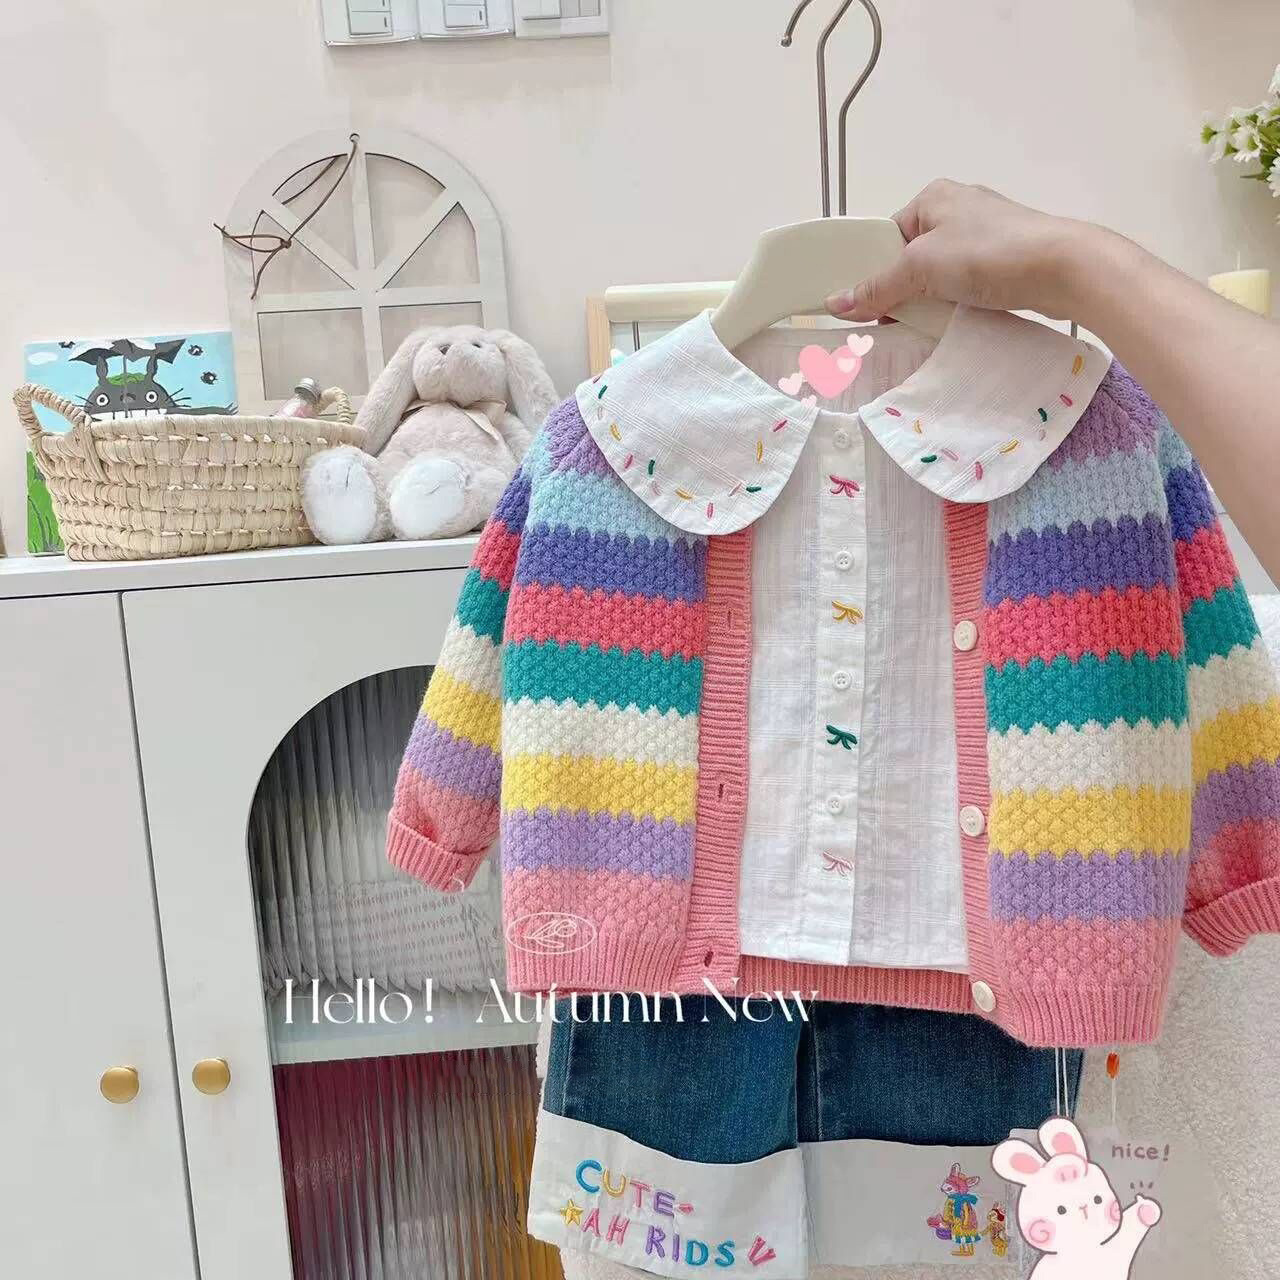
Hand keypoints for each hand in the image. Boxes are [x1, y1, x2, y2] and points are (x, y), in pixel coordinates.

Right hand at [825, 179, 1107, 323]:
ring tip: (920, 326)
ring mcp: (984, 234)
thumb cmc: (987, 253)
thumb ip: (877, 288)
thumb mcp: (920, 268)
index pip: (887, 236)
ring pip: (938, 275)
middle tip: (888, 323)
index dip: (872, 271)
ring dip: (927, 301)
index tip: (864, 305)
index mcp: (933, 197)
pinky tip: (951, 322)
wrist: (1061, 267)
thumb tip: (834, 304)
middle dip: (899, 291)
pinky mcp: (1005, 260)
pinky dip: (953, 304)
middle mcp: (957, 209)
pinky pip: (964, 284)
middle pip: (910, 258)